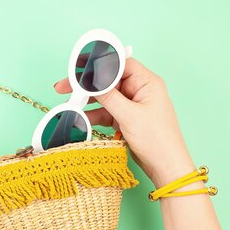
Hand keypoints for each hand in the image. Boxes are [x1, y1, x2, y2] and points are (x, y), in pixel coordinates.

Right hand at [55, 58, 194, 186]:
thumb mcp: (130, 116)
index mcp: (146, 82)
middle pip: (108, 80)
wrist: (165, 165)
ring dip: (87, 100)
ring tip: (68, 103)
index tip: (78, 67)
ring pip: (104, 96)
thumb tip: (91, 81)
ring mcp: (131, 104)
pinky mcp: (125, 118)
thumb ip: (109, 98)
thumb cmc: (157, 139)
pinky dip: (93, 114)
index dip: (98, 64)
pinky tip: (80, 117)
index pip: (119, 64)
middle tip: (64, 86)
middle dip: (86, 84)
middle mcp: (139, 90)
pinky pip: (105, 111)